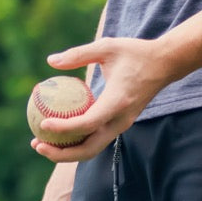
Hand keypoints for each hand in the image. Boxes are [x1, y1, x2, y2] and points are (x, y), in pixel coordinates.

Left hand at [30, 36, 172, 162]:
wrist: (165, 64)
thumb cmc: (135, 52)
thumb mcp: (107, 47)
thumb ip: (78, 54)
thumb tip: (50, 61)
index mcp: (117, 102)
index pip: (87, 124)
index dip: (63, 128)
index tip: (42, 123)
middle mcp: (120, 120)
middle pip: (88, 149)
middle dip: (60, 153)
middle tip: (36, 144)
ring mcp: (122, 125)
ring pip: (92, 149)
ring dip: (66, 152)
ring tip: (41, 143)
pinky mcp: (120, 124)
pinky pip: (95, 140)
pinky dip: (76, 142)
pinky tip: (58, 132)